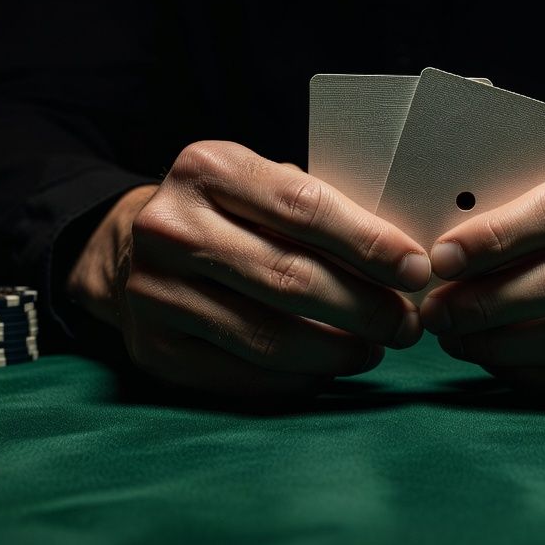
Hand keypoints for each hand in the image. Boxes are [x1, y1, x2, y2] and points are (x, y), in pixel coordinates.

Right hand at [67, 141, 429, 396]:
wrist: (128, 248)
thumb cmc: (227, 214)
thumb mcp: (261, 183)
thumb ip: (322, 207)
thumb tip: (405, 257)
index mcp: (207, 168)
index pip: (303, 207)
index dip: (368, 243)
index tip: (416, 270)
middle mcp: (171, 227)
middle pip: (289, 277)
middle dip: (364, 306)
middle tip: (407, 323)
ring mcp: (154, 292)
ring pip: (269, 335)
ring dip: (339, 349)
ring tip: (377, 347)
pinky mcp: (155, 349)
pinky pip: (245, 374)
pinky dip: (300, 376)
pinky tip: (331, 366)